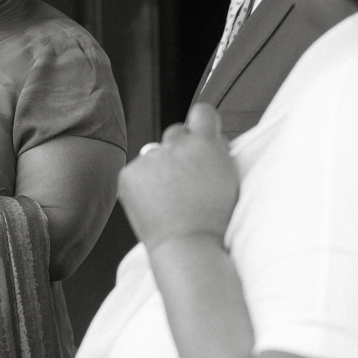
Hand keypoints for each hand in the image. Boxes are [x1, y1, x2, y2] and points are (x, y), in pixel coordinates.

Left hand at [118, 103, 240, 248]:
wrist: (189, 245)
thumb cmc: (213, 220)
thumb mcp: (228, 177)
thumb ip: (217, 152)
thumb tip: (209, 138)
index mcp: (205, 143)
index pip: (202, 112)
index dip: (201, 123)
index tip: (200, 135)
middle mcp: (176, 144)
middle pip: (176, 133)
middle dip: (179, 149)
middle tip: (184, 180)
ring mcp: (150, 157)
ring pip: (154, 154)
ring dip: (159, 168)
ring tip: (169, 199)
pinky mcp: (129, 173)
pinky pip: (136, 172)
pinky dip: (141, 185)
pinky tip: (153, 205)